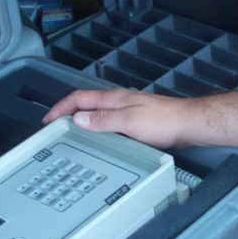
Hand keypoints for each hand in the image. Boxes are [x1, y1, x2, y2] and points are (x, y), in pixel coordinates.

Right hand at [43, 88, 187, 148]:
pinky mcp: (137, 121)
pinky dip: (98, 129)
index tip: (47, 120)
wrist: (189, 124)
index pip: (79, 98)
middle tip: (55, 129)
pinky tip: (100, 140)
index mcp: (113, 99)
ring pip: (97, 114)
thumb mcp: (129, 122)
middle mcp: (119, 102)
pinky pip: (109, 123)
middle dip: (68, 114)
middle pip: (86, 104)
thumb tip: (79, 119)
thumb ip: (103, 120)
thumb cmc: (165, 121)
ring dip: (83, 122)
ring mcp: (128, 110)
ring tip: (72, 136)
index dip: (60, 108)